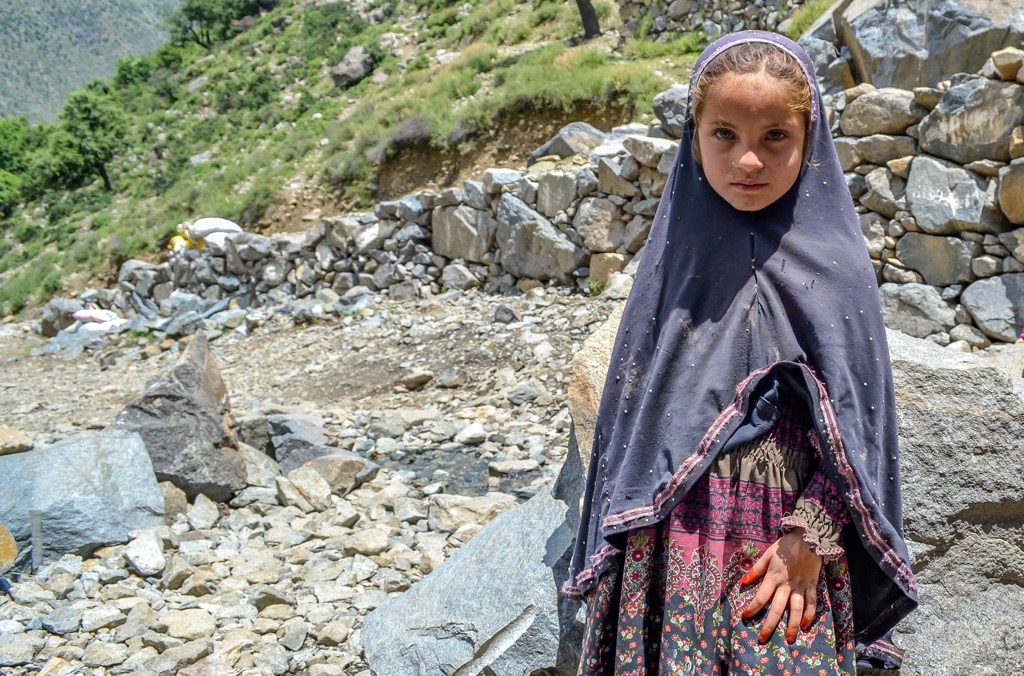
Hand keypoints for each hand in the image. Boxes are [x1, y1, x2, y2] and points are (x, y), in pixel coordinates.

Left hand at [739, 528, 821, 643]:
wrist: (808, 537)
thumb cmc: (785, 546)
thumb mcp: (767, 555)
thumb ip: (756, 570)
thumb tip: (744, 582)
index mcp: (773, 577)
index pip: (761, 597)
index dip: (752, 608)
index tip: (745, 617)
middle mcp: (786, 584)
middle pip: (777, 608)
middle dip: (769, 624)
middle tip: (763, 639)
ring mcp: (801, 586)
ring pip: (796, 609)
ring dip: (792, 625)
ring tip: (789, 639)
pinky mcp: (813, 585)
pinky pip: (812, 603)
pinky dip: (810, 615)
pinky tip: (805, 625)